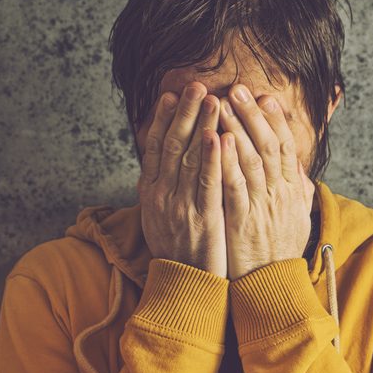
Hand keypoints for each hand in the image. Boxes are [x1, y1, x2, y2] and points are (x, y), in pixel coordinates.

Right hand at [137, 81, 226, 277]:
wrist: (184, 288)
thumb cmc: (181, 251)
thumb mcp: (165, 217)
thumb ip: (169, 189)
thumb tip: (170, 164)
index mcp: (152, 193)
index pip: (156, 148)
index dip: (163, 119)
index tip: (171, 94)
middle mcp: (162, 195)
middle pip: (171, 145)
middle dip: (184, 112)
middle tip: (195, 84)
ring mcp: (181, 206)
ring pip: (189, 159)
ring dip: (201, 125)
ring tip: (211, 99)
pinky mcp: (203, 219)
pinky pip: (208, 184)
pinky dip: (212, 158)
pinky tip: (219, 137)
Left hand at [217, 84, 316, 280]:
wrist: (272, 287)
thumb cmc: (280, 252)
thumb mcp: (298, 218)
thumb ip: (299, 191)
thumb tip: (300, 169)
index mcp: (293, 192)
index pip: (287, 149)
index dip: (276, 121)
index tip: (265, 98)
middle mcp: (281, 196)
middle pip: (269, 147)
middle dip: (252, 115)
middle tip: (237, 89)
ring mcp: (262, 207)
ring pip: (251, 160)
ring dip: (236, 129)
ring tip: (222, 103)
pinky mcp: (242, 220)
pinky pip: (235, 185)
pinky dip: (228, 160)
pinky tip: (219, 139)